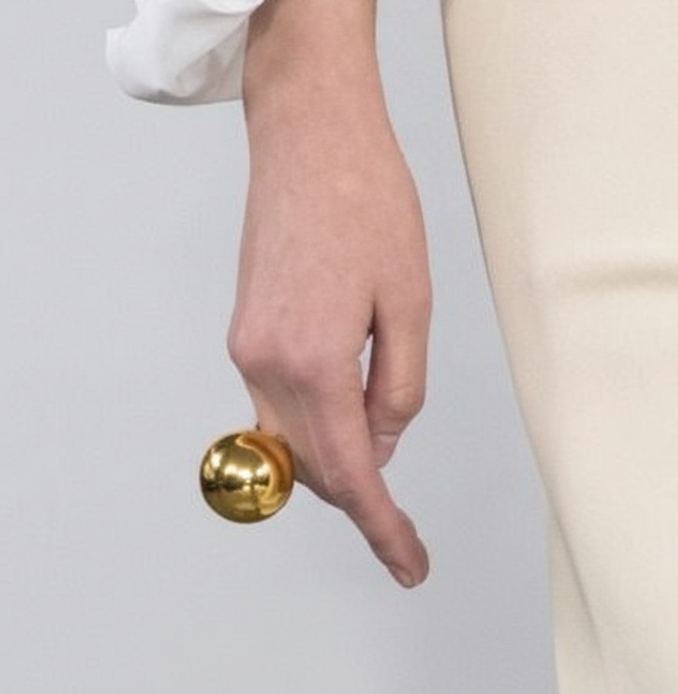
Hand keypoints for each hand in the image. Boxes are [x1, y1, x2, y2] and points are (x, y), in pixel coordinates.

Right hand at [226, 0, 431, 587]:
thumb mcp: (411, 301)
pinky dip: (316, 424)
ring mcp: (248, 344)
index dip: (383, 526)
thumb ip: (399, 385)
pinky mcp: (247, 326)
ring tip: (386, 467)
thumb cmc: (369, 203)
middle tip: (406, 526)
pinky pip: (278, 402)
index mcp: (314, 360)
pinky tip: (352, 414)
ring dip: (337, 462)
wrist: (311, 136)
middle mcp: (266, 361)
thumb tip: (384, 442)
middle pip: (313, 466)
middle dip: (362, 498)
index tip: (408, 562)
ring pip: (291, 439)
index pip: (353, 472)